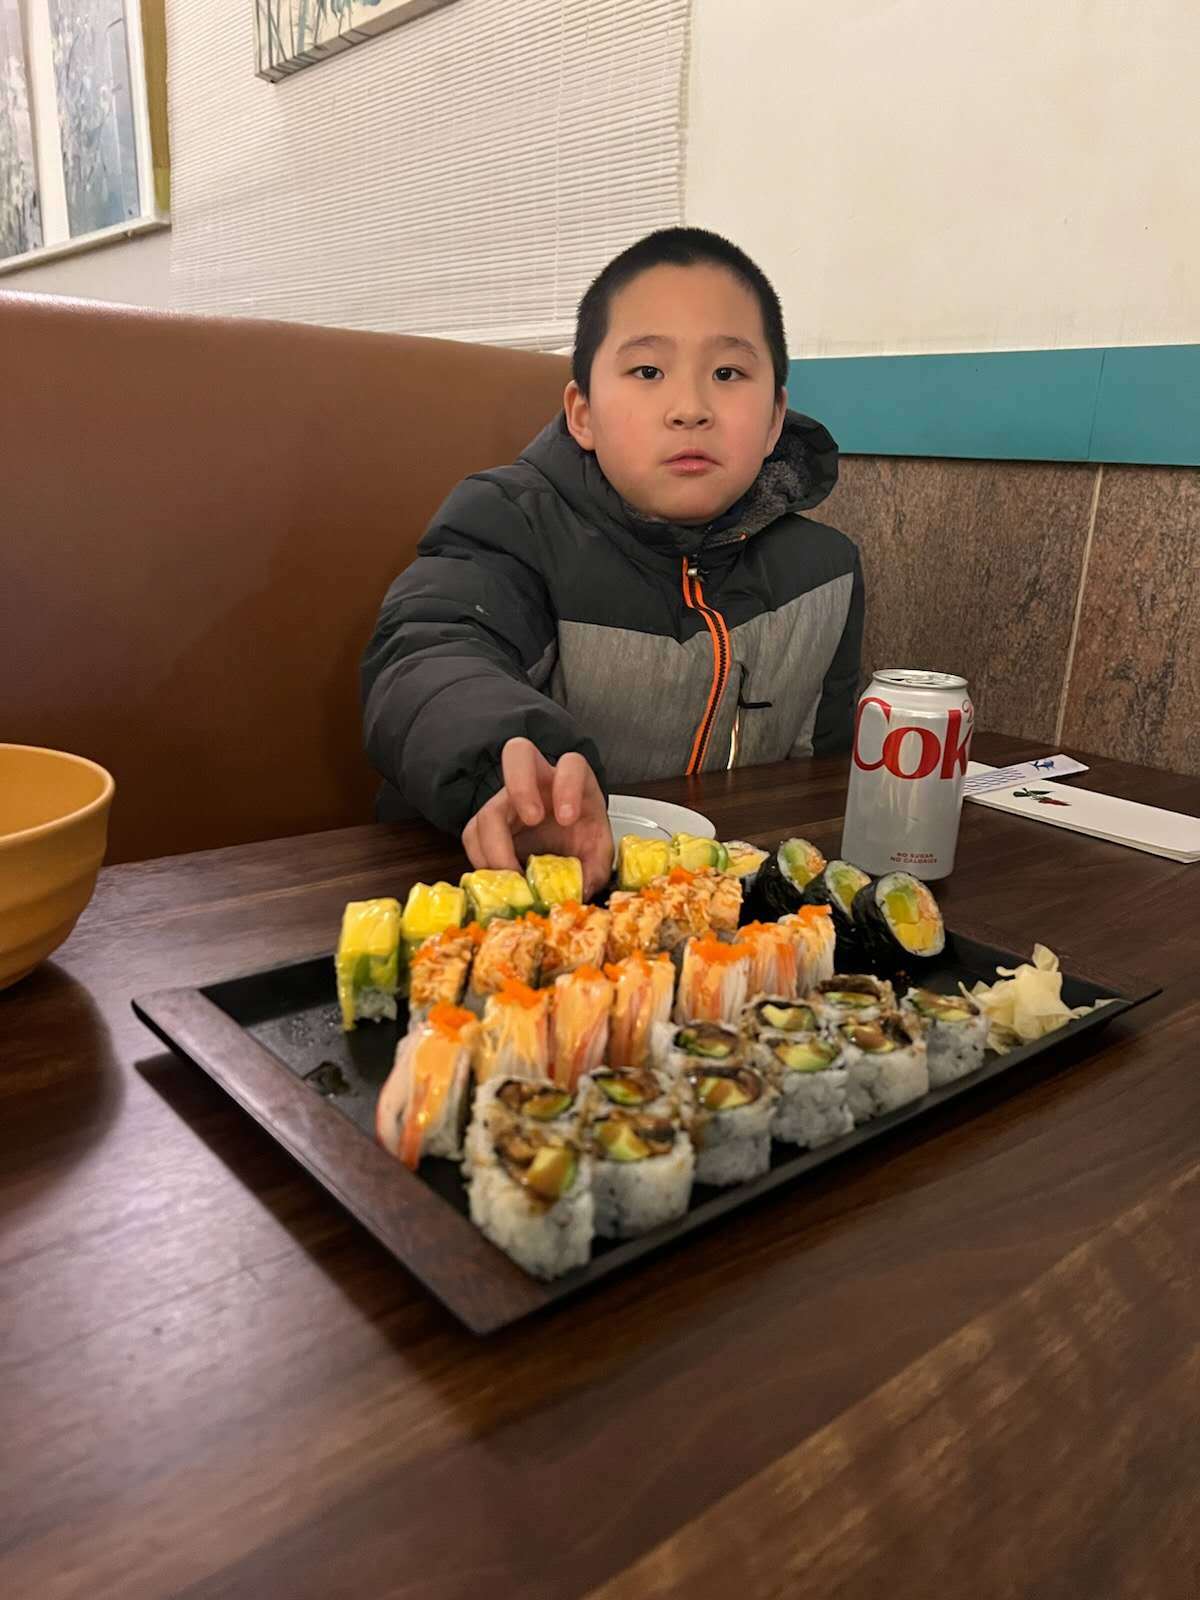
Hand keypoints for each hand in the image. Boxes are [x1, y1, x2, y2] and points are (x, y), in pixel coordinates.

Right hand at [462, 738, 612, 897]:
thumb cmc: (582, 838)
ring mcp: (508, 800)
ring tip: (512, 876)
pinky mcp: (488, 824)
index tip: (568, 819)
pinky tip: (499, 879)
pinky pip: (472, 837)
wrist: (567, 846)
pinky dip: (482, 861)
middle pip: (517, 755)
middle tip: (532, 819)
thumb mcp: (597, 854)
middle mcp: (537, 782)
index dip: (567, 786)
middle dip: (521, 786)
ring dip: (495, 845)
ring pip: (488, 808)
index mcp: (573, 781)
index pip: (571, 765)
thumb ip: (594, 869)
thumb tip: (581, 889)